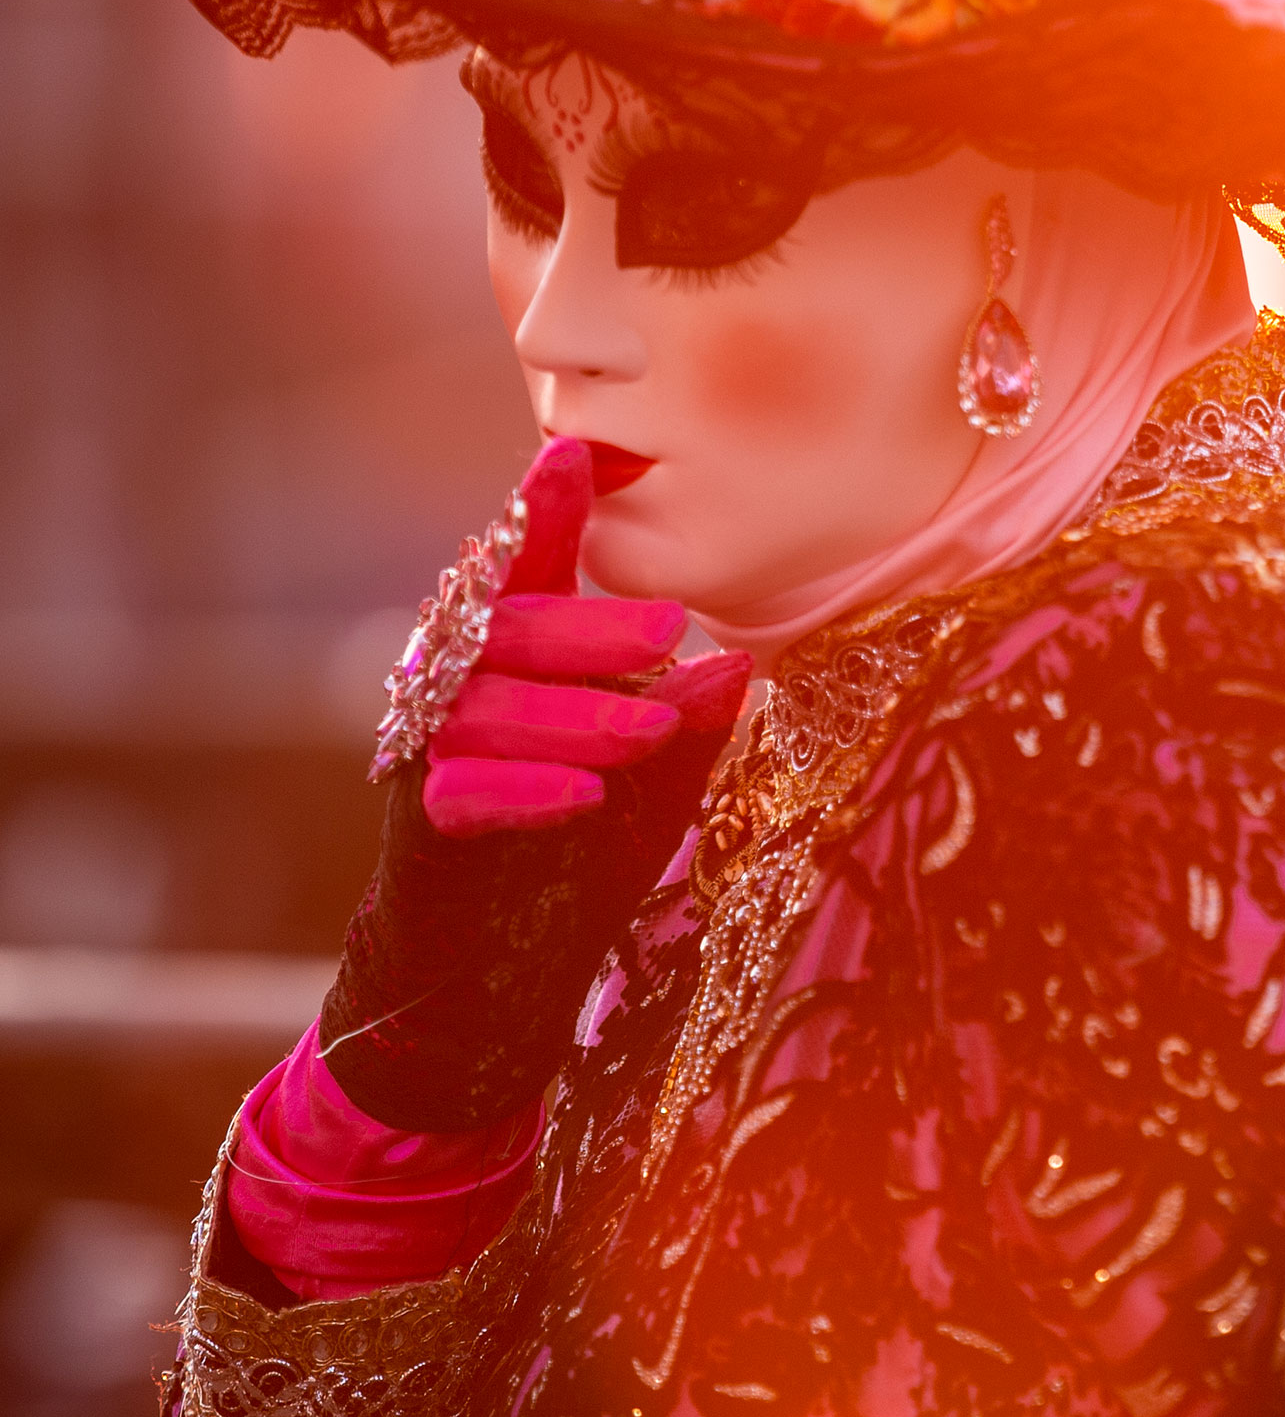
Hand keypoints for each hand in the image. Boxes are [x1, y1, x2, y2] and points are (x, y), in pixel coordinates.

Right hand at [317, 440, 752, 1129]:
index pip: (526, 561)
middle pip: (512, 626)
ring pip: (491, 705)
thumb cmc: (585, 849)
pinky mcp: (418, 817)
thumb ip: (685, 718)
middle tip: (671, 629)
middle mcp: (460, 679)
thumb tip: (734, 663)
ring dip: (576, 714)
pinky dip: (526, 788)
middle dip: (593, 628)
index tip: (581, 451)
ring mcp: (430, 745)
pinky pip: (463, 787)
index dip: (546, 505)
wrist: (510, 965)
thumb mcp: (658, 778)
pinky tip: (584, 796)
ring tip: (653, 727)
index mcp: (514, 648)